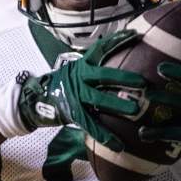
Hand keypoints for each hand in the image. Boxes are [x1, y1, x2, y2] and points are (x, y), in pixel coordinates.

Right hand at [16, 30, 145, 149]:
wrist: (36, 99)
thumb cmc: (64, 85)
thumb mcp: (77, 71)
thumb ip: (95, 69)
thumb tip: (120, 62)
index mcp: (82, 65)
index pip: (101, 49)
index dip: (117, 41)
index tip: (135, 35)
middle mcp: (79, 77)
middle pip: (104, 75)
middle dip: (125, 78)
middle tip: (144, 83)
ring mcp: (75, 95)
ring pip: (99, 99)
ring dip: (118, 104)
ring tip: (136, 110)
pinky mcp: (72, 113)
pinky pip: (90, 125)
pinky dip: (105, 136)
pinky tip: (119, 145)